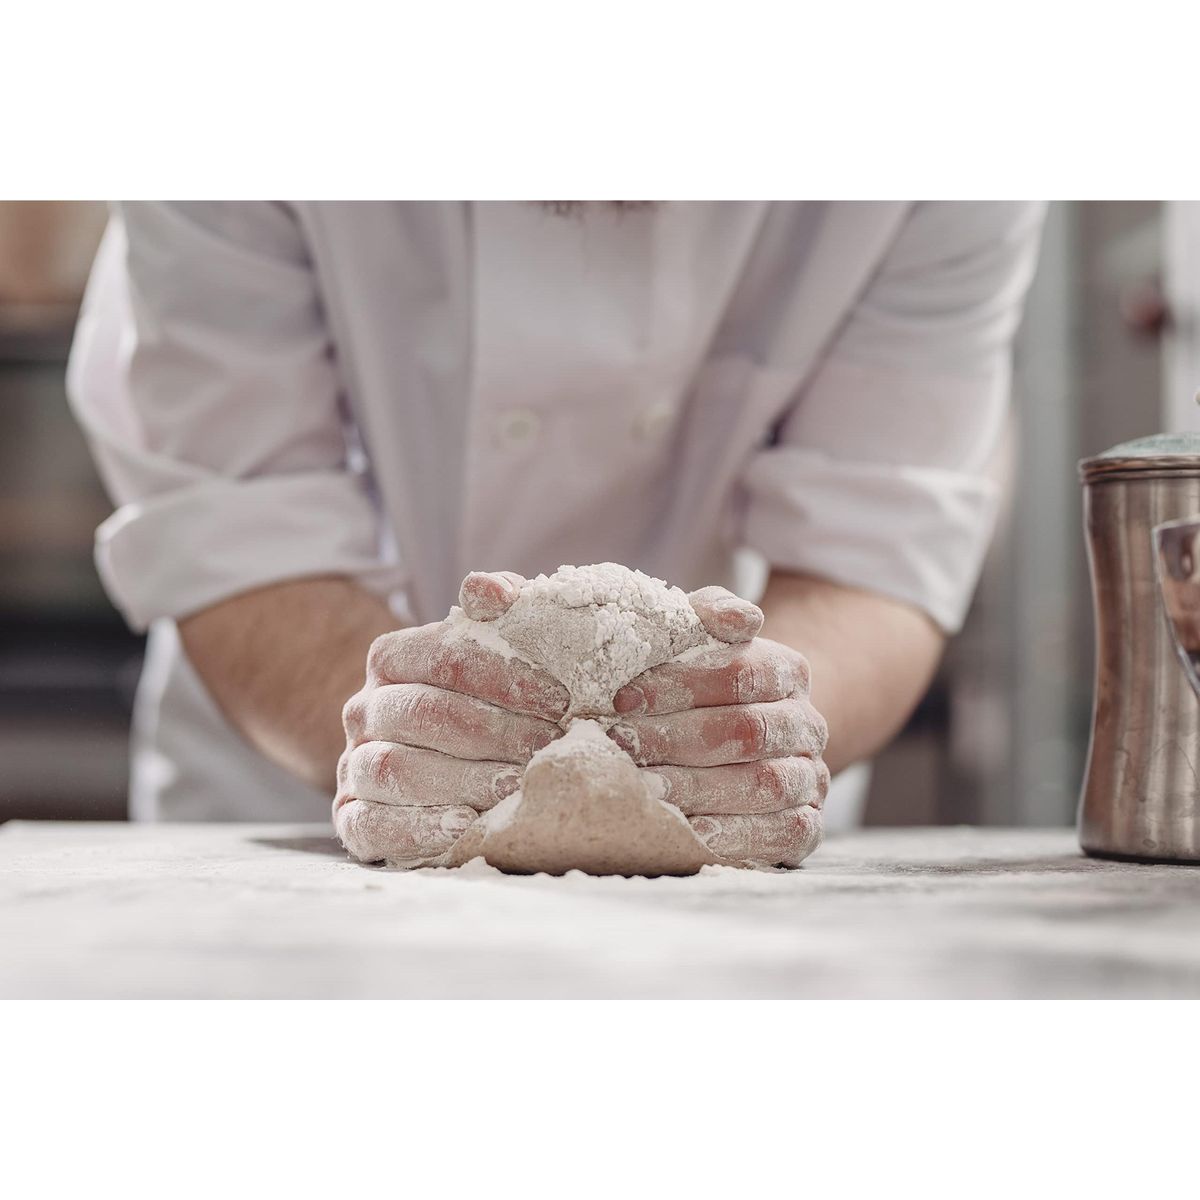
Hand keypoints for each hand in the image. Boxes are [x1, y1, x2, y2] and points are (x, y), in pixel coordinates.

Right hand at [334, 571, 567, 863]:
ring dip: (464, 780)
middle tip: (550, 747)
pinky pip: (371, 827)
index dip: (504, 676)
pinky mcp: (353, 819)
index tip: (559, 698)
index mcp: (391, 658)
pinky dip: (418, 829)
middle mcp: (363, 710)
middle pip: (424, 714)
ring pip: (395, 769)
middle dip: (495, 732)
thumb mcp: (497, 647)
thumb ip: (502, 609)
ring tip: (517, 788)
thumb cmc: (481, 697)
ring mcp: (353, 766)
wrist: (438, 755)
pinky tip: (467, 827)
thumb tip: (492, 591)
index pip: (442, 657)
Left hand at [610, 586, 828, 866]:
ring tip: (643, 789)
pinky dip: (735, 835)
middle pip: (747, 731)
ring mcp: (810, 777)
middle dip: (676, 739)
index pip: (741, 672)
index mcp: (787, 671)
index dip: (681, 684)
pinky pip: (782, 835)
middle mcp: (806, 724)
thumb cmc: (697, 687)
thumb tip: (738, 617)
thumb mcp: (695, 641)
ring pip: (763, 784)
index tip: (623, 698)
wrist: (734, 741)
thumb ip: (705, 617)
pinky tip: (688, 831)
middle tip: (621, 746)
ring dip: (697, 788)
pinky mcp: (805, 826)